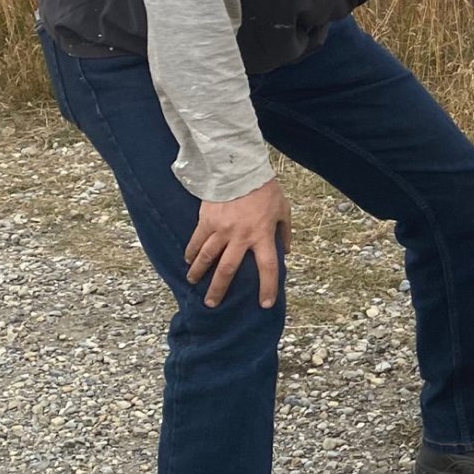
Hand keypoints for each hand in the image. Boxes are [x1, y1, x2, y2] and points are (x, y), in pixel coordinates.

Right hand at [185, 177, 290, 307]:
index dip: (267, 287)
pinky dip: (191, 252)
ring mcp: (221, 229)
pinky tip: (188, 260)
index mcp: (262, 235)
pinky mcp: (206, 220)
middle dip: (219, 289)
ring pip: (207, 257)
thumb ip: (284, 232)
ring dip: (199, 273)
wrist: (240, 168)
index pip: (267, 267)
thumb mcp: (283, 209)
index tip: (265, 304)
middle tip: (212, 304)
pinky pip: (196, 240)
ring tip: (193, 283)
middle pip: (228, 270)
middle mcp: (240, 237)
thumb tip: (285, 252)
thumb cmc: (265, 189)